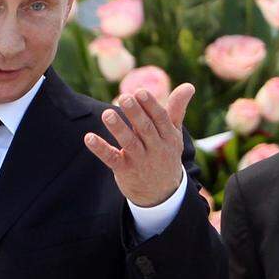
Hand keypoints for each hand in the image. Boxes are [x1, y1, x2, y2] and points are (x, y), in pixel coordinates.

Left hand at [85, 84, 194, 206]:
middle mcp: (156, 148)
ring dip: (118, 129)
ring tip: (107, 114)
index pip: (160, 119)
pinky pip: (112, 159)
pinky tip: (89, 138)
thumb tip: (189, 85)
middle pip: (145, 129)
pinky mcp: (125, 170)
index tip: (140, 91)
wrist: (162, 193)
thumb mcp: (174, 133)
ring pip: (130, 143)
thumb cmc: (166, 154)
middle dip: (135, 113)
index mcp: (168, 137)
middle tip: (124, 97)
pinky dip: (101, 149)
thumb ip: (177, 109)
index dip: (150, 105)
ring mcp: (140, 160)